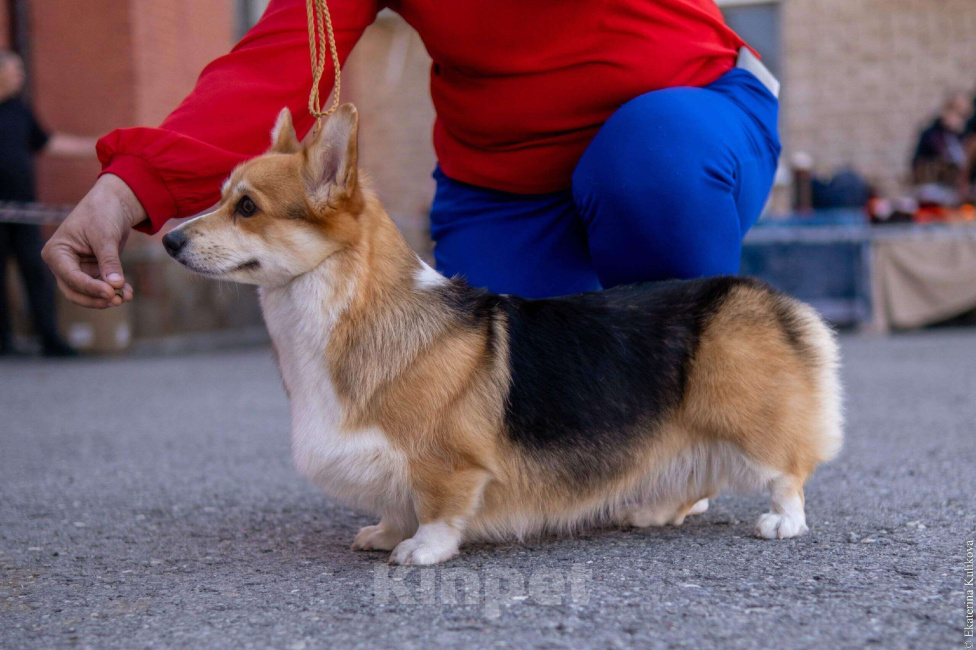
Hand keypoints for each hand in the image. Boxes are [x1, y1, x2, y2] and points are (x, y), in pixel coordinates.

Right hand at [42, 174, 144, 307]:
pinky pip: (101, 287)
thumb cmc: (102, 213)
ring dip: (107, 297)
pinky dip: (113, 290)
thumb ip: (109, 261)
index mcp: (56, 252)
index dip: (90, 288)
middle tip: (117, 299)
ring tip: (127, 296)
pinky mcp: (92, 271)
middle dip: (96, 298)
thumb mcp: (105, 236)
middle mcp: (63, 264)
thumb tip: (115, 285)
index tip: (111, 292)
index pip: (70, 277)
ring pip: (88, 293)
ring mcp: (77, 269)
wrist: (114, 204)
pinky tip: (127, 292)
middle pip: (74, 291)